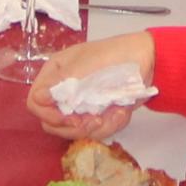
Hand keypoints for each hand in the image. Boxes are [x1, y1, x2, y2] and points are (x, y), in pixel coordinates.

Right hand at [24, 30, 160, 141]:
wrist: (149, 60)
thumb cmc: (117, 54)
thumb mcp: (87, 64)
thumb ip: (61, 82)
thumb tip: (38, 98)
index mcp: (56, 73)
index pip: (36, 101)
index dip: (48, 114)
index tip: (69, 117)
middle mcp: (65, 91)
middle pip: (53, 123)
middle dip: (74, 126)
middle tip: (94, 120)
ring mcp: (81, 104)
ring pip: (75, 130)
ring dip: (97, 127)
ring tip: (116, 112)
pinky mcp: (97, 114)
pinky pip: (96, 130)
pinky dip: (111, 124)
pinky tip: (122, 111)